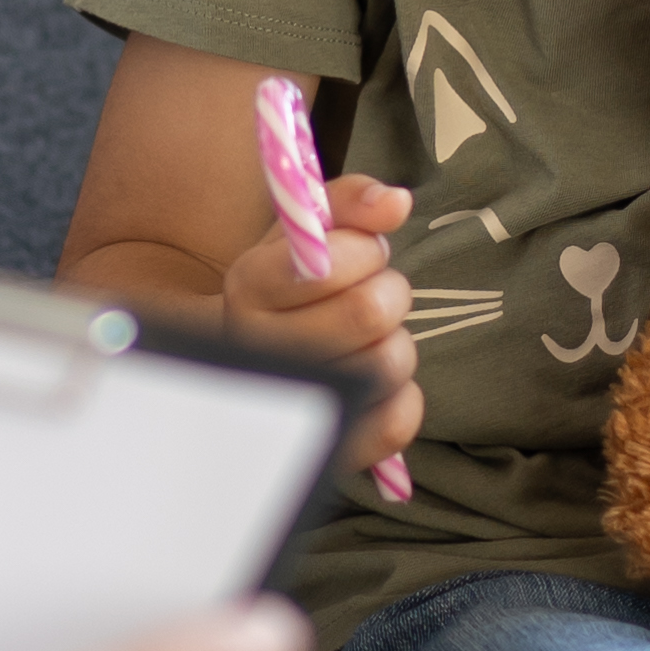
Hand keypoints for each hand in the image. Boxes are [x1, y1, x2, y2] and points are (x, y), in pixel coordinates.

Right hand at [223, 175, 422, 473]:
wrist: (252, 363)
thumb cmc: (289, 290)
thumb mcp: (304, 233)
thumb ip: (350, 203)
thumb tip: (395, 202)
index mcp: (248, 288)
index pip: (328, 265)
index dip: (365, 251)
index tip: (360, 252)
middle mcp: (260, 349)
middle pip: (368, 312)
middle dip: (389, 293)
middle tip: (374, 296)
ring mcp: (291, 404)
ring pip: (388, 363)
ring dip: (395, 343)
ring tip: (368, 340)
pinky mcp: (331, 448)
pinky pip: (397, 419)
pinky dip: (402, 396)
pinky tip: (375, 382)